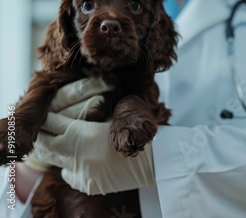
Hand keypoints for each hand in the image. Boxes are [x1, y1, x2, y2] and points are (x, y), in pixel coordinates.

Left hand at [28, 78, 155, 194]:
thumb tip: (70, 107)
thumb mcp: (114, 115)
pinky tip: (81, 159)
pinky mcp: (87, 184)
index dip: (50, 116)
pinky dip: (70, 165)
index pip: (53, 123)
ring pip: (54, 160)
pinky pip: (68, 173)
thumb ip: (91, 112)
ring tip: (59, 141)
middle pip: (46, 144)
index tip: (48, 112)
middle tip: (44, 127)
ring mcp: (82, 172)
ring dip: (54, 150)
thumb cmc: (139, 131)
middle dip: (43, 133)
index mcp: (84, 134)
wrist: (157, 160)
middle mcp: (79, 156)